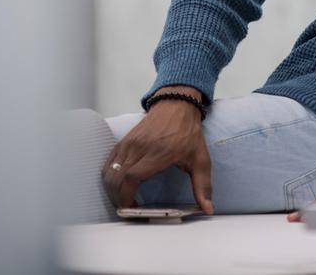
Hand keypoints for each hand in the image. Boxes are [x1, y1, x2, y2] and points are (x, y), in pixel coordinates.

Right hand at [102, 87, 213, 213]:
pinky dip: (109, 178)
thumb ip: (203, 186)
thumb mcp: (201, 159)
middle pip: (117, 178)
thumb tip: (208, 209)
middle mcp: (139, 148)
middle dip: (118, 199)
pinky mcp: (123, 141)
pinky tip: (118, 187)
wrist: (177, 105)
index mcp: (159, 153)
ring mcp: (129, 144)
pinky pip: (108, 164)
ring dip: (112, 190)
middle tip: (128, 210)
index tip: (132, 209)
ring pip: (109, 172)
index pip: (132, 177)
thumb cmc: (189, 133)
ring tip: (123, 201)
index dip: (127, 197)